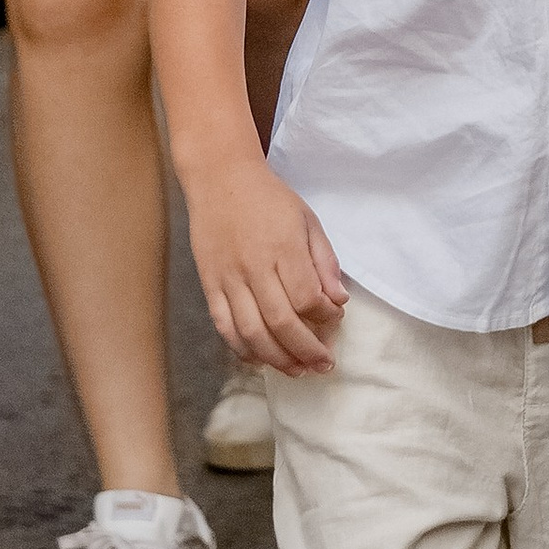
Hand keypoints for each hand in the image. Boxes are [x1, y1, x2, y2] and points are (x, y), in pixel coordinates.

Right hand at [184, 155, 348, 375]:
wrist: (220, 178)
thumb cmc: (270, 199)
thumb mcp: (307, 220)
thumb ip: (325, 262)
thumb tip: (339, 301)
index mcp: (283, 247)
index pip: (307, 297)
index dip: (326, 317)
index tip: (336, 317)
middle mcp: (254, 266)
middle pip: (281, 322)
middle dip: (306, 350)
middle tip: (324, 365)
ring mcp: (228, 278)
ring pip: (252, 332)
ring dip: (277, 359)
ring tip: (298, 370)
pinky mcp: (209, 284)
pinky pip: (224, 326)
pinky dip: (242, 349)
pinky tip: (260, 360)